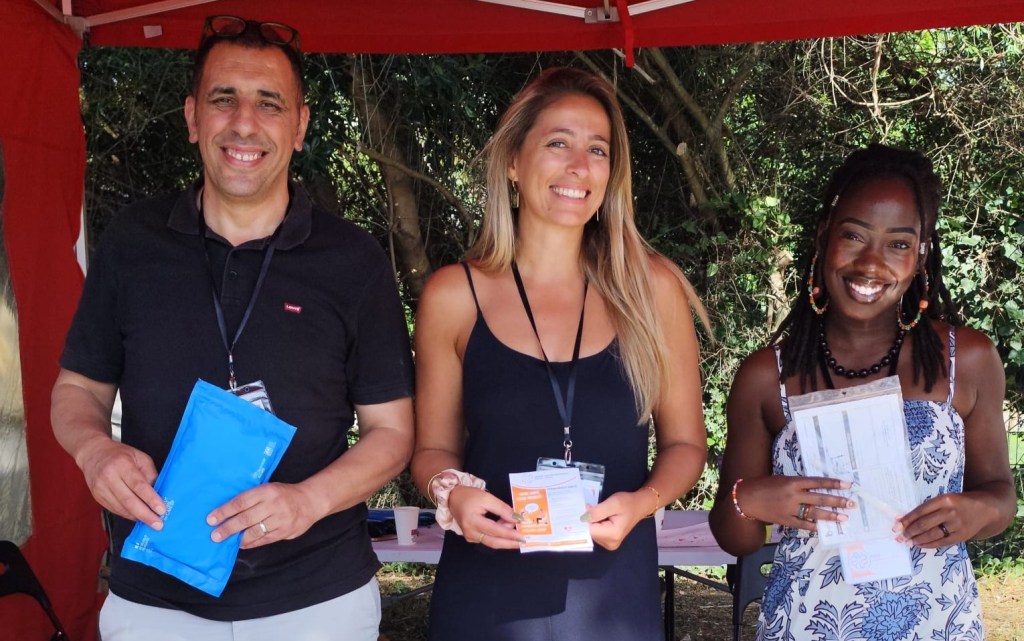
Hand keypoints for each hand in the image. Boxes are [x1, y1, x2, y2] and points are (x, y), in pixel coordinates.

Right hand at [77, 437, 164, 528]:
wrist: (93, 453)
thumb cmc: (120, 454)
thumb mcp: (140, 457)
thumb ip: (150, 474)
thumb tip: (159, 493)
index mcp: (122, 464)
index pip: (138, 485)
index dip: (151, 499)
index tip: (161, 510)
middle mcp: (109, 477)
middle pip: (128, 500)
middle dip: (145, 515)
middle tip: (158, 524)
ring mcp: (101, 488)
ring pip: (121, 508)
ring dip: (137, 517)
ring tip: (151, 522)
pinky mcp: (98, 497)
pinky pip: (114, 509)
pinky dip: (128, 515)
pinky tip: (138, 517)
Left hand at [207, 482, 321, 549]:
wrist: (310, 501)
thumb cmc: (284, 494)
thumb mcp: (269, 489)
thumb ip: (252, 498)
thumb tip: (227, 512)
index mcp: (267, 491)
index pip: (241, 502)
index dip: (224, 511)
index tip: (211, 519)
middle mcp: (274, 505)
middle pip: (246, 519)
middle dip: (228, 528)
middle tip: (215, 535)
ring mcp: (281, 519)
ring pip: (254, 532)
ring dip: (238, 538)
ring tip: (227, 541)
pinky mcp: (285, 532)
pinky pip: (264, 540)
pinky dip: (251, 543)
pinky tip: (242, 544)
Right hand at [448, 486, 519, 549]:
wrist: (453, 498)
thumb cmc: (470, 496)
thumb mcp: (487, 498)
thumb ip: (502, 509)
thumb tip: (516, 519)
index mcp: (472, 521)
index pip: (494, 530)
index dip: (509, 533)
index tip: (522, 536)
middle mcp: (470, 533)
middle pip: (493, 542)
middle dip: (510, 542)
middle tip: (524, 542)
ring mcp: (470, 537)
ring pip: (492, 541)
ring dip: (505, 537)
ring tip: (516, 529)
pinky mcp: (472, 537)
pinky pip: (488, 539)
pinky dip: (499, 535)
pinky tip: (506, 528)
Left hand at [585, 490, 649, 550]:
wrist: (639, 506)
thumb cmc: (628, 503)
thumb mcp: (613, 503)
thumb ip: (597, 511)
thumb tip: (582, 517)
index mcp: (613, 535)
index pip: (590, 529)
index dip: (586, 518)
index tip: (587, 507)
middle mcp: (610, 543)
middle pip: (590, 532)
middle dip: (589, 520)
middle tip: (594, 508)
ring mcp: (609, 544)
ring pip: (591, 532)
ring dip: (592, 521)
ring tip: (600, 512)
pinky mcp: (608, 541)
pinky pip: (595, 533)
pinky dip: (595, 524)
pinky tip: (601, 517)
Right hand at [736, 475, 853, 530]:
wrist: (746, 498)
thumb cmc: (763, 485)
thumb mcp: (782, 479)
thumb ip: (798, 484)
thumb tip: (816, 489)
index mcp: (793, 481)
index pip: (818, 482)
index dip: (833, 483)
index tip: (848, 484)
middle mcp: (793, 495)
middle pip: (820, 498)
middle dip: (838, 501)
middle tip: (852, 503)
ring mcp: (790, 509)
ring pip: (815, 513)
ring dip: (830, 515)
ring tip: (843, 517)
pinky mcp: (785, 520)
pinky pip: (803, 524)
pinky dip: (814, 526)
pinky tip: (823, 528)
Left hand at [897, 493, 976, 547]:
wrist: (985, 508)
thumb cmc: (958, 503)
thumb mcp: (944, 499)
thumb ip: (928, 508)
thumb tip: (904, 518)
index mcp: (944, 500)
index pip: (920, 511)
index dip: (906, 520)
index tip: (895, 526)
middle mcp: (950, 512)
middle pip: (924, 524)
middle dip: (909, 532)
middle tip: (900, 536)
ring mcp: (957, 525)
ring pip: (932, 535)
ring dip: (917, 540)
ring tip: (908, 541)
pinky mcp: (962, 536)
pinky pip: (942, 542)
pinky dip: (929, 544)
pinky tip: (920, 545)